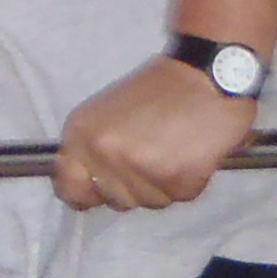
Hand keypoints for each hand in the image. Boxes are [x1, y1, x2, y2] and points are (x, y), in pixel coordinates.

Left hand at [54, 54, 259, 212]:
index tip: (104, 190)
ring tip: (175, 148)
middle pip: (116, 201)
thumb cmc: (159, 90)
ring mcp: (139, 167)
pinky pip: (180, 197)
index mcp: (81, 134)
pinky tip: (193, 152)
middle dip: (136, 186)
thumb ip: (93, 149)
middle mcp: (104, 153)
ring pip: (151, 202)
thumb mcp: (108, 113)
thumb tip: (87, 188)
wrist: (206, 74)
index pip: (70, 188)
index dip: (89, 193)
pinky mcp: (175, 177)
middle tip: (154, 153)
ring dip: (165, 184)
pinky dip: (191, 181)